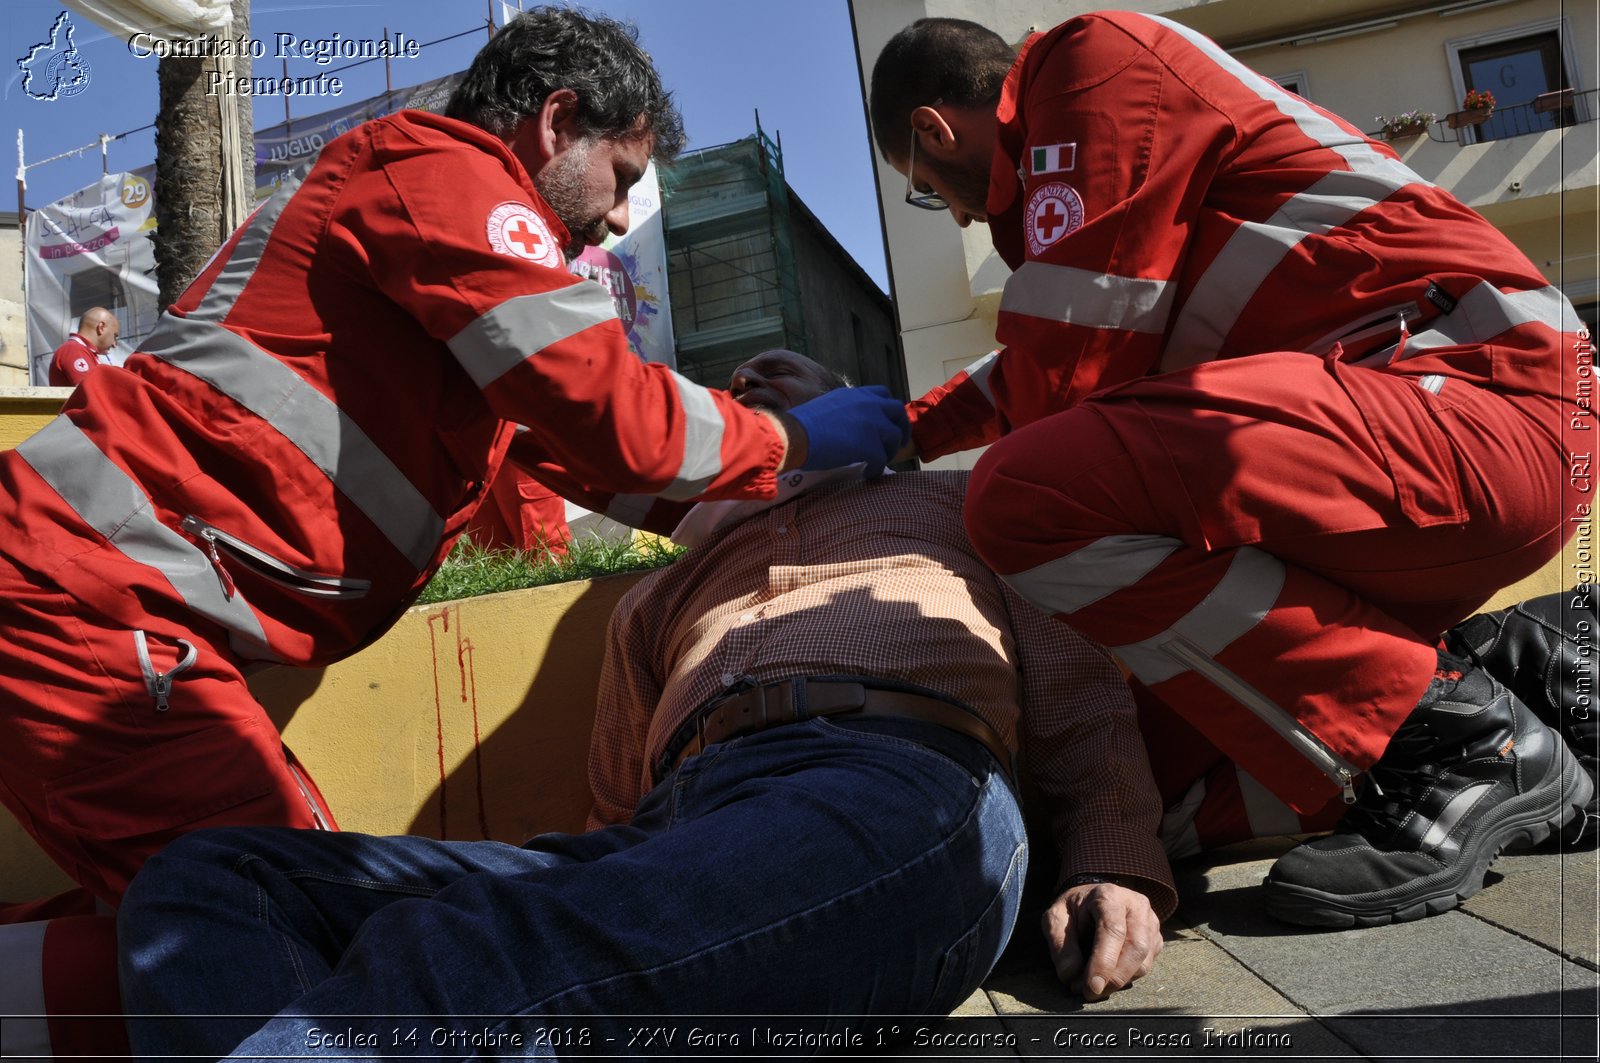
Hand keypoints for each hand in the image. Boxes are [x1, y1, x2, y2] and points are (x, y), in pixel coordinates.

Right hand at [782, 386, 909, 473]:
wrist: (795, 435)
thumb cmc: (802, 423)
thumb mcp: (828, 406)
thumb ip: (845, 410)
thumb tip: (849, 423)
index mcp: (857, 394)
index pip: (883, 395)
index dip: (889, 410)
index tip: (887, 422)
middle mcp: (869, 405)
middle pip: (897, 413)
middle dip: (900, 429)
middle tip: (894, 444)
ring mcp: (872, 425)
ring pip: (894, 439)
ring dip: (888, 451)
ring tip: (876, 461)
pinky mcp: (871, 446)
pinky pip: (882, 461)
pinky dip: (875, 469)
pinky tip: (866, 473)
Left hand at [1042, 881, 1162, 1000]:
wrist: (1091, 899)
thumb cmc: (1073, 909)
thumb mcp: (1055, 918)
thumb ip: (1060, 944)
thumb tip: (1070, 975)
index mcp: (1109, 896)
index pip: (1113, 931)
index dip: (1104, 962)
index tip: (1092, 987)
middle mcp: (1136, 907)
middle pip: (1135, 948)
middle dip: (1113, 978)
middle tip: (1088, 993)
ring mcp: (1150, 923)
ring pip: (1144, 962)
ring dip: (1119, 982)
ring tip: (1092, 986)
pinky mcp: (1156, 939)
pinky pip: (1147, 966)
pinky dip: (1127, 978)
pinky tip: (1107, 977)